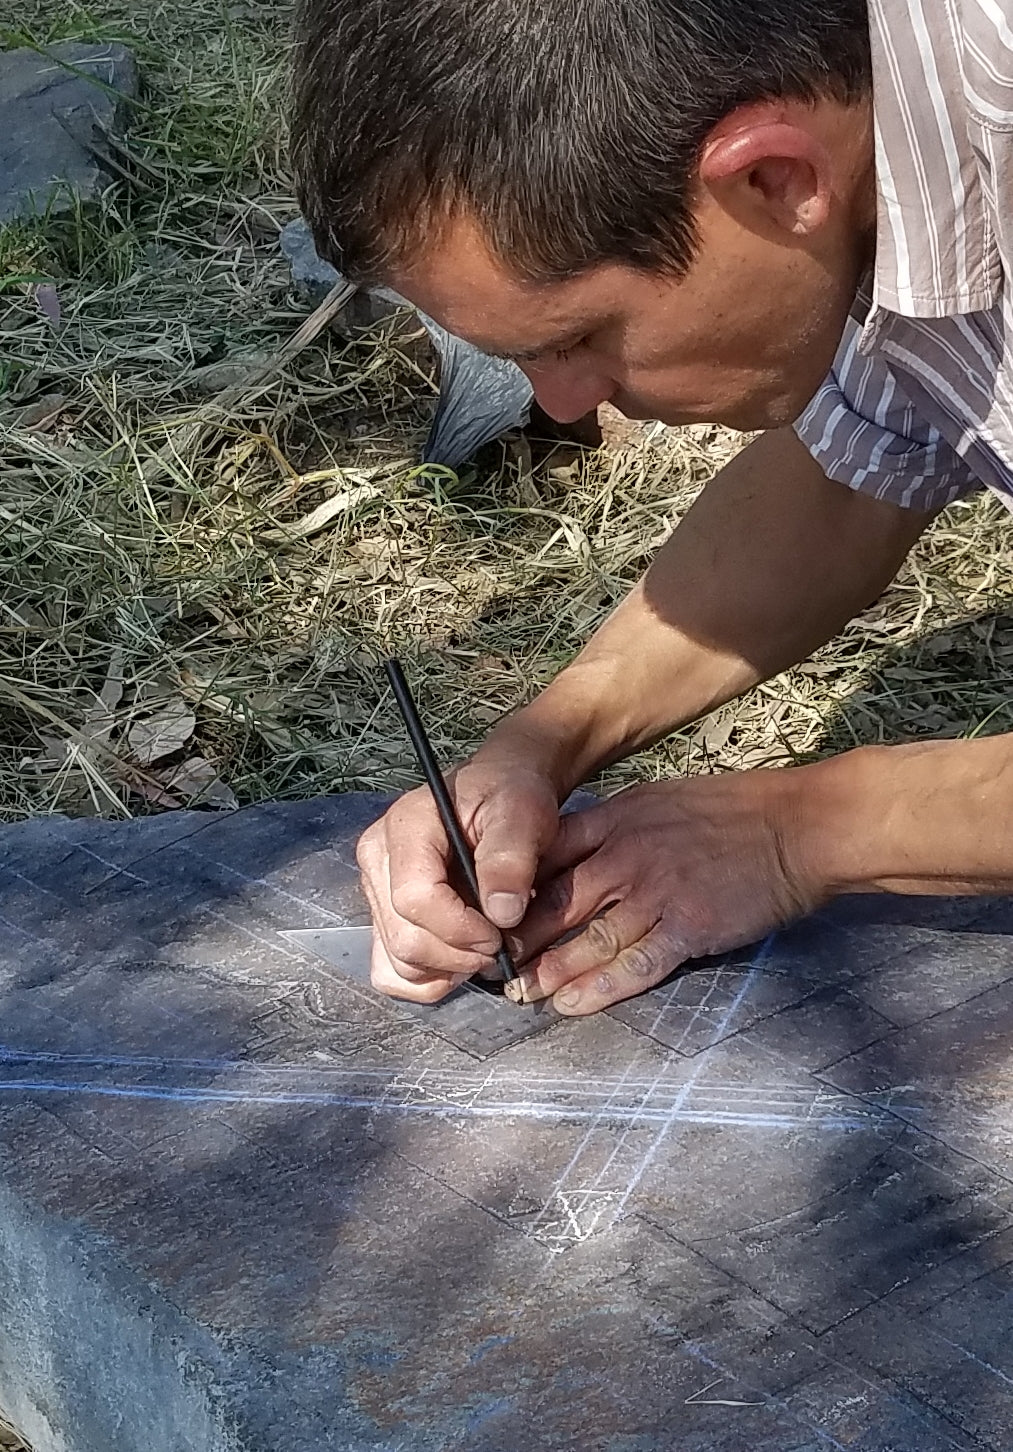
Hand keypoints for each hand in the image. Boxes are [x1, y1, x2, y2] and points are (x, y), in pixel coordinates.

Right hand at [356, 742, 562, 1001]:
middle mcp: (377, 859)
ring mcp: (375, 891)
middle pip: (405, 939)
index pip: (415, 900)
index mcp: (405, 827)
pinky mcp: (382, 916)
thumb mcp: (523, 812)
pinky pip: (390, 971)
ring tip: (483, 947)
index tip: (502, 931)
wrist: (499, 794)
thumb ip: (511, 858)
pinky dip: (428, 979)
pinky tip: (459, 960)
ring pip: (398, 962)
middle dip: (459, 956)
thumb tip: (502, 915)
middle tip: (499, 944)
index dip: (462, 929)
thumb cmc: (510, 798)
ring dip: (447, 969)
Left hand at [506, 769, 823, 1015]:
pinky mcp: (688, 929)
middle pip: (555, 902)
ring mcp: (656, 894)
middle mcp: (626, 856)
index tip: (488, 911)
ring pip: (587, 940)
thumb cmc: (733, 810)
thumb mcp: (659, 799)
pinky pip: (634, 966)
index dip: (512, 886)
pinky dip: (598, 989)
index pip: (545, 853)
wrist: (798, 826)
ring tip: (520, 994)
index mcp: (616, 819)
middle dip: (518, 938)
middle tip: (490, 964)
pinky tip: (571, 1004)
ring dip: (549, 971)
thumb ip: (615, 825)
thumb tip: (576, 847)